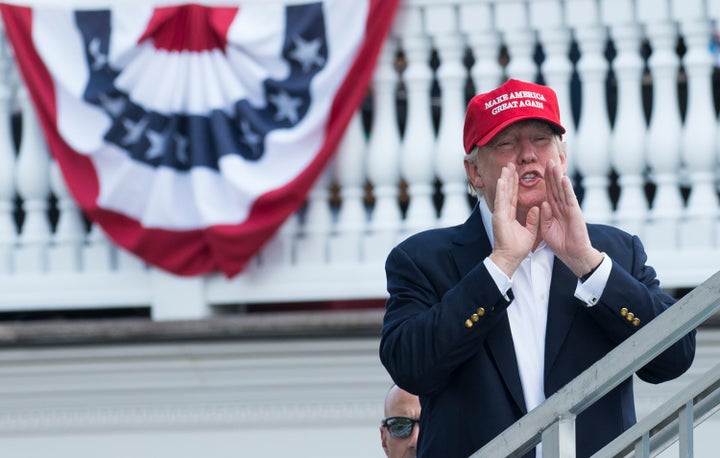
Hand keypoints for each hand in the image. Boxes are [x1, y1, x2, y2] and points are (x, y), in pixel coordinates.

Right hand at [488, 163, 538, 276]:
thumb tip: (535, 209)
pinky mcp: (499, 217)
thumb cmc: (517, 248)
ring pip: (503, 193)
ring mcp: (500, 214)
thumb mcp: (530, 232)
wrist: (510, 258)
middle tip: (510, 165)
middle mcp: (503, 213)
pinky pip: (501, 201)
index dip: (514, 185)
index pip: (512, 196)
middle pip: (507, 192)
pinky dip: (502, 190)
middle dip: (508, 178)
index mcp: (509, 215)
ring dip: (505, 179)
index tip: (516, 173)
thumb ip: (532, 220)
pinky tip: (503, 180)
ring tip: (506, 167)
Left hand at [539, 160, 602, 276]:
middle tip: (548, 160)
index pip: (549, 192)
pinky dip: (566, 189)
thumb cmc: (560, 243)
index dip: (545, 181)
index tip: (540, 170)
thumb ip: (543, 216)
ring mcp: (569, 208)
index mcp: (554, 210)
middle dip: (552, 174)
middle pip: (555, 188)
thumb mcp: (546, 229)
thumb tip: (543, 204)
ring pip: (562, 190)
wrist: (572, 254)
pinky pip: (569, 198)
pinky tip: (564, 179)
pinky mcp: (575, 212)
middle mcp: (562, 207)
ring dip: (558, 177)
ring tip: (555, 164)